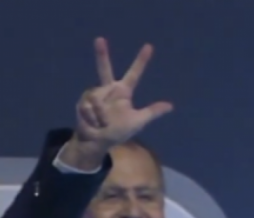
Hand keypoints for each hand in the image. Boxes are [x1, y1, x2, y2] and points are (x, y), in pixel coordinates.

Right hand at [73, 37, 172, 151]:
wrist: (98, 142)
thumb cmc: (118, 131)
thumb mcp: (138, 121)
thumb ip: (152, 112)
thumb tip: (171, 106)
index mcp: (123, 92)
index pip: (134, 74)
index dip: (141, 61)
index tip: (149, 47)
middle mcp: (109, 89)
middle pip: (105, 69)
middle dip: (102, 55)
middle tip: (100, 39)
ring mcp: (94, 94)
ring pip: (97, 100)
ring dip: (101, 116)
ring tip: (103, 124)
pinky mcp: (83, 101)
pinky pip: (88, 107)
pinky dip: (92, 118)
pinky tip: (93, 123)